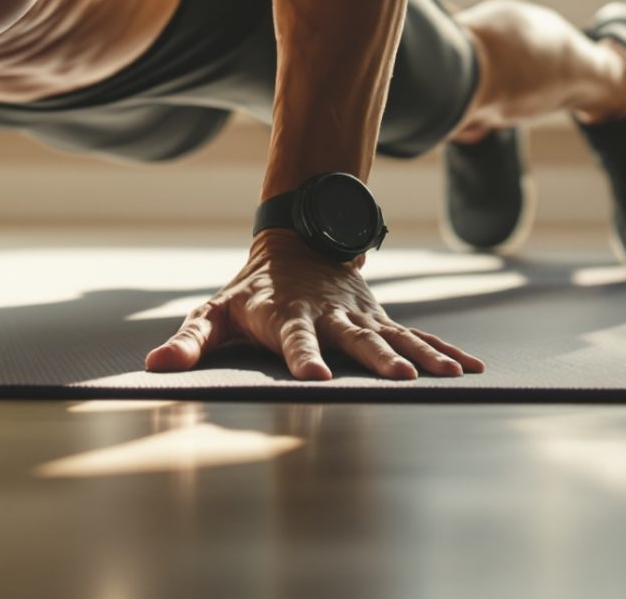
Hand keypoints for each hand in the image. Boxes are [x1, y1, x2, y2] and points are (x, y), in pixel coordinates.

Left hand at [143, 230, 484, 380]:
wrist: (296, 245)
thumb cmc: (249, 291)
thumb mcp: (214, 311)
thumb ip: (188, 340)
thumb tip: (154, 366)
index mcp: (287, 314)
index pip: (294, 337)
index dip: (302, 356)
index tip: (314, 378)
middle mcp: (330, 315)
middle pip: (356, 338)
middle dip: (378, 358)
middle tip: (402, 380)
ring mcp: (361, 317)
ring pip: (395, 336)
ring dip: (422, 356)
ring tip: (449, 377)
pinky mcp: (381, 320)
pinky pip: (418, 337)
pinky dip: (445, 351)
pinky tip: (471, 370)